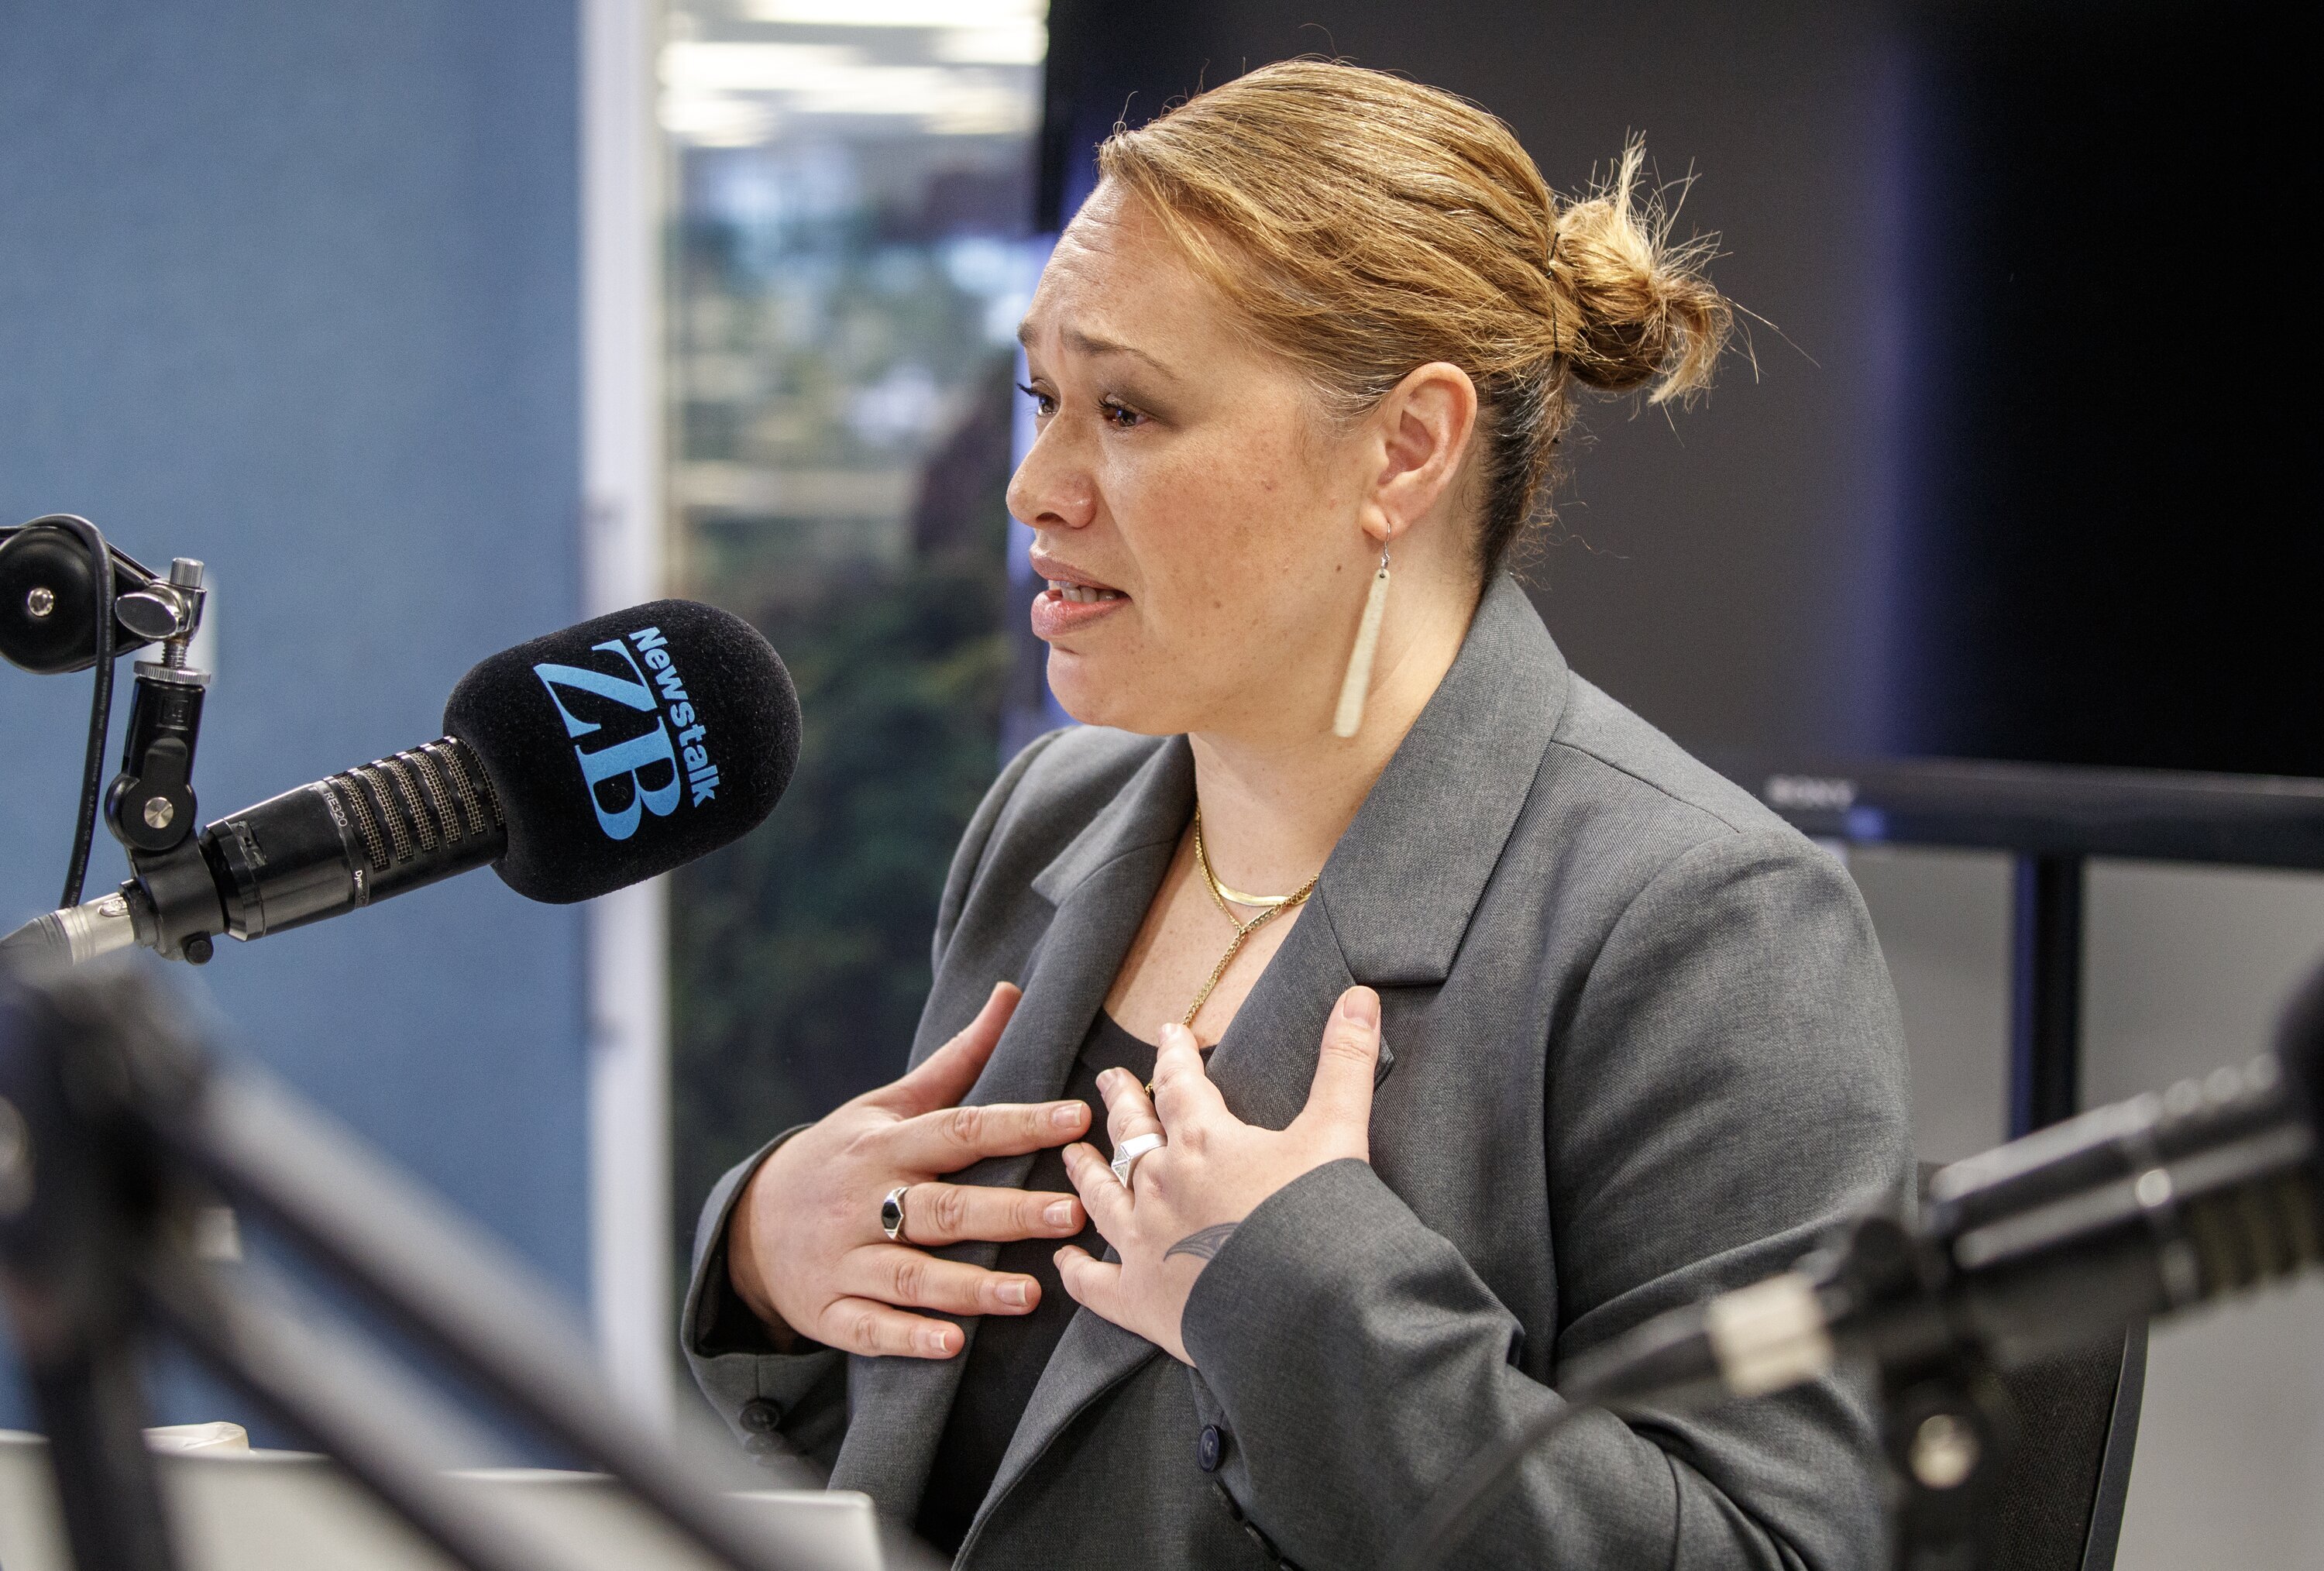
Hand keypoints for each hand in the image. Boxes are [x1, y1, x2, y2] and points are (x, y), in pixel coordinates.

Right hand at [726, 981, 1092, 1358]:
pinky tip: (952, 1345)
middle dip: (1007, 1212)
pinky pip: (870, 1329)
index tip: (1076, 1119)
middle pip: (943, 1208)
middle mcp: (865, 1202)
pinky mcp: (829, 1312)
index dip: (1019, 1125)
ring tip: (1032, 1294)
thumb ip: (956, 1061)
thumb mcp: (886, 1104)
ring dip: (971, 1288)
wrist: (749, 1224)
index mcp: (885, 1146)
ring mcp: (844, 1260)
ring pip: (912, 1276)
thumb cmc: (841, 1157)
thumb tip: (1011, 994)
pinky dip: (909, 1338)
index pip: (960, 1130)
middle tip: (1072, 1215)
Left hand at [1054, 985, 1382, 1362]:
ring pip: (1101, 1196)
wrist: (1309, 1311)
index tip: (1169, 1034)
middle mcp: (1162, 1186)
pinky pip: (1095, 1283)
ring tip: (1072, 1151)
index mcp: (1204, 1142)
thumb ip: (1344, 1062)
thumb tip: (1359, 996)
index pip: (1180, 1084)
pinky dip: (1076, 1271)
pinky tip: (1062, 1261)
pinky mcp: (1140, 1300)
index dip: (1174, 1055)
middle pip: (1132, 1133)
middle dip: (1123, 1101)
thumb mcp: (1339, 1130)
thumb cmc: (1323, 1219)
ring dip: (1086, 1170)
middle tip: (1109, 1077)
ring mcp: (1145, 1244)